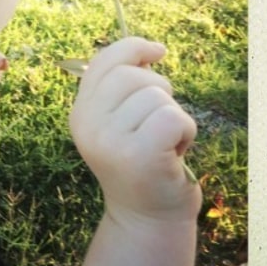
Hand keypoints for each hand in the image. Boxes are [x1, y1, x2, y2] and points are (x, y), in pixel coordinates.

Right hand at [69, 37, 201, 224]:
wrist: (145, 218)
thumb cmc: (141, 162)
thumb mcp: (118, 123)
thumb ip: (121, 89)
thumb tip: (148, 49)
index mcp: (80, 112)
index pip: (103, 62)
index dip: (133, 47)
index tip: (158, 51)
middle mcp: (87, 124)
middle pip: (130, 74)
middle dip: (158, 88)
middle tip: (160, 119)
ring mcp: (109, 140)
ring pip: (156, 96)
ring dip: (173, 114)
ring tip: (165, 141)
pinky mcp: (138, 155)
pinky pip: (173, 117)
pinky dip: (186, 131)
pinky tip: (176, 150)